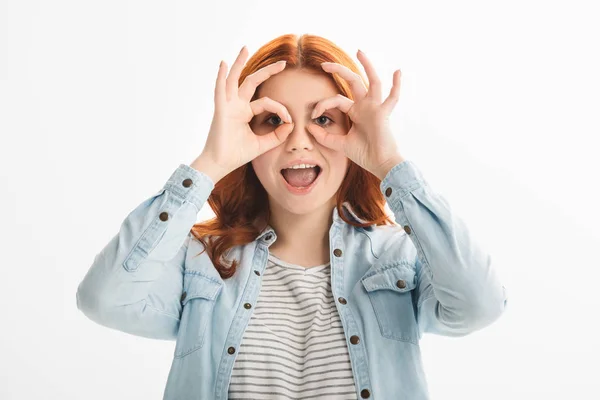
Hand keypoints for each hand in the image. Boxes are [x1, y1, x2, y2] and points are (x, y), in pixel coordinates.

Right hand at [197, 45, 294, 181]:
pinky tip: (223, 64)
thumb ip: (278, 135)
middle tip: (283, 63)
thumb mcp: (263, 144)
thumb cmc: (237, 155)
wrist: (221, 164)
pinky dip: (221, 77)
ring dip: (239, 63)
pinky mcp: (221, 110)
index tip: (290, 120)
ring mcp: (228, 106)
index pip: (267, 102)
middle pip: (252, 82)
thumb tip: (292, 124)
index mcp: (245, 112)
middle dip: (267, 71)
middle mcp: (237, 106)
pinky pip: (220, 90)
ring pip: (234, 80)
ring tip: (245, 48)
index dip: (281, 109)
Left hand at [307, 50, 404, 179]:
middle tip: (324, 64)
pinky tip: (398, 71)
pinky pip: (393, 97)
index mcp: (355, 112)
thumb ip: (324, 136)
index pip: (336, 99)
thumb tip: (308, 126)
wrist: (379, 164)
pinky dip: (397, 85)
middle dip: (339, 71)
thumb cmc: (363, 154)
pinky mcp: (383, 113)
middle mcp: (365, 106)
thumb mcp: (339, 144)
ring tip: (359, 51)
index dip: (322, 104)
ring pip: (372, 81)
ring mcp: (375, 107)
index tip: (313, 116)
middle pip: (352, 82)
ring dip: (366, 66)